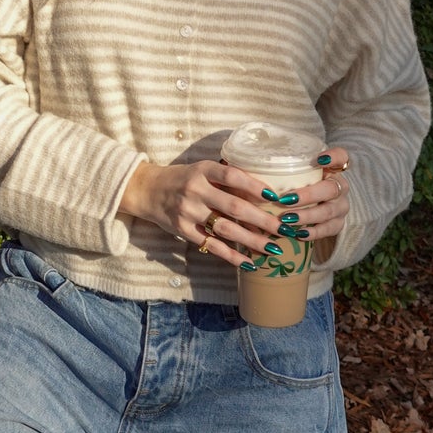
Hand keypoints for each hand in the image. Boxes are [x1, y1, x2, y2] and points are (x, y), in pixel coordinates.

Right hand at [118, 145, 351, 270]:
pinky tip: (248, 262)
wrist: (147, 190)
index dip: (255, 186)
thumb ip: (227, 181)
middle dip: (262, 220)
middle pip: (234, 207)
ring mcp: (188, 212)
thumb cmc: (183, 179)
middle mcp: (195, 190)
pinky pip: (211, 245)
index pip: (233, 176)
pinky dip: (231, 255)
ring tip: (272, 248)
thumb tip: (263, 197)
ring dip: (251, 240)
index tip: (276, 198)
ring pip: (226, 229)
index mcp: (203, 170)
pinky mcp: (183, 230)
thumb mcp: (202, 170)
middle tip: (284, 229)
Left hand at [287, 145, 352, 248]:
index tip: (319, 159)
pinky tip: (298, 233)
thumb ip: (281, 171)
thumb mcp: (294, 175)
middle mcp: (340, 187)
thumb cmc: (299, 187)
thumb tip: (247, 168)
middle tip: (285, 200)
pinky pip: (329, 229)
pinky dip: (313, 232)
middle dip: (308, 195)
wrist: (316, 210)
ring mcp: (341, 206)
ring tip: (286, 220)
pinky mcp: (338, 224)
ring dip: (306, 216)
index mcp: (332, 169)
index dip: (334, 156)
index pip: (342, 156)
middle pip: (331, 188)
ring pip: (329, 211)